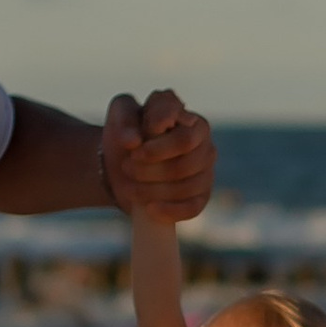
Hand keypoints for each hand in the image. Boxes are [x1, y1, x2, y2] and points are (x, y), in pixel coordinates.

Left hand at [105, 88, 215, 225]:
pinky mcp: (201, 194)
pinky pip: (193, 207)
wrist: (123, 163)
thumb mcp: (119, 115)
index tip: (132, 148)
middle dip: (151, 170)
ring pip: (186, 187)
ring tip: (129, 186)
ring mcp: (206, 168)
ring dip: (152, 190)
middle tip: (126, 167)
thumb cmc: (126, 133)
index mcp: (188, 117)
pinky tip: (150, 209)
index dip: (157, 148)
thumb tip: (133, 141)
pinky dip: (170, 210)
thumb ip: (124, 119)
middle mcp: (203, 140)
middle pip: (185, 165)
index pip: (184, 139)